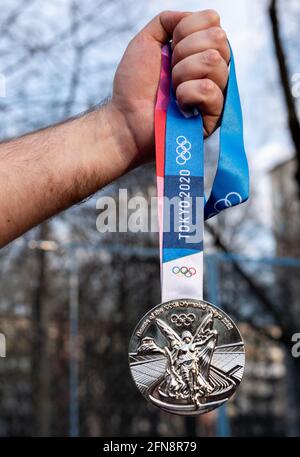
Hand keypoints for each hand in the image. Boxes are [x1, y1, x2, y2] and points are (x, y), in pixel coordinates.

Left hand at [111, 10, 229, 167]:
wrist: (126, 118)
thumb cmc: (134, 86)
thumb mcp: (146, 41)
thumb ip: (167, 20)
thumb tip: (194, 16)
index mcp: (200, 50)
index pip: (213, 21)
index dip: (186, 30)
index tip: (169, 48)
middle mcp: (212, 68)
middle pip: (218, 38)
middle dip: (184, 51)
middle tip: (168, 72)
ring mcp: (216, 92)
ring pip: (214, 62)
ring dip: (182, 73)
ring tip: (171, 89)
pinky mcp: (214, 116)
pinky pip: (209, 89)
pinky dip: (187, 93)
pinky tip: (179, 104)